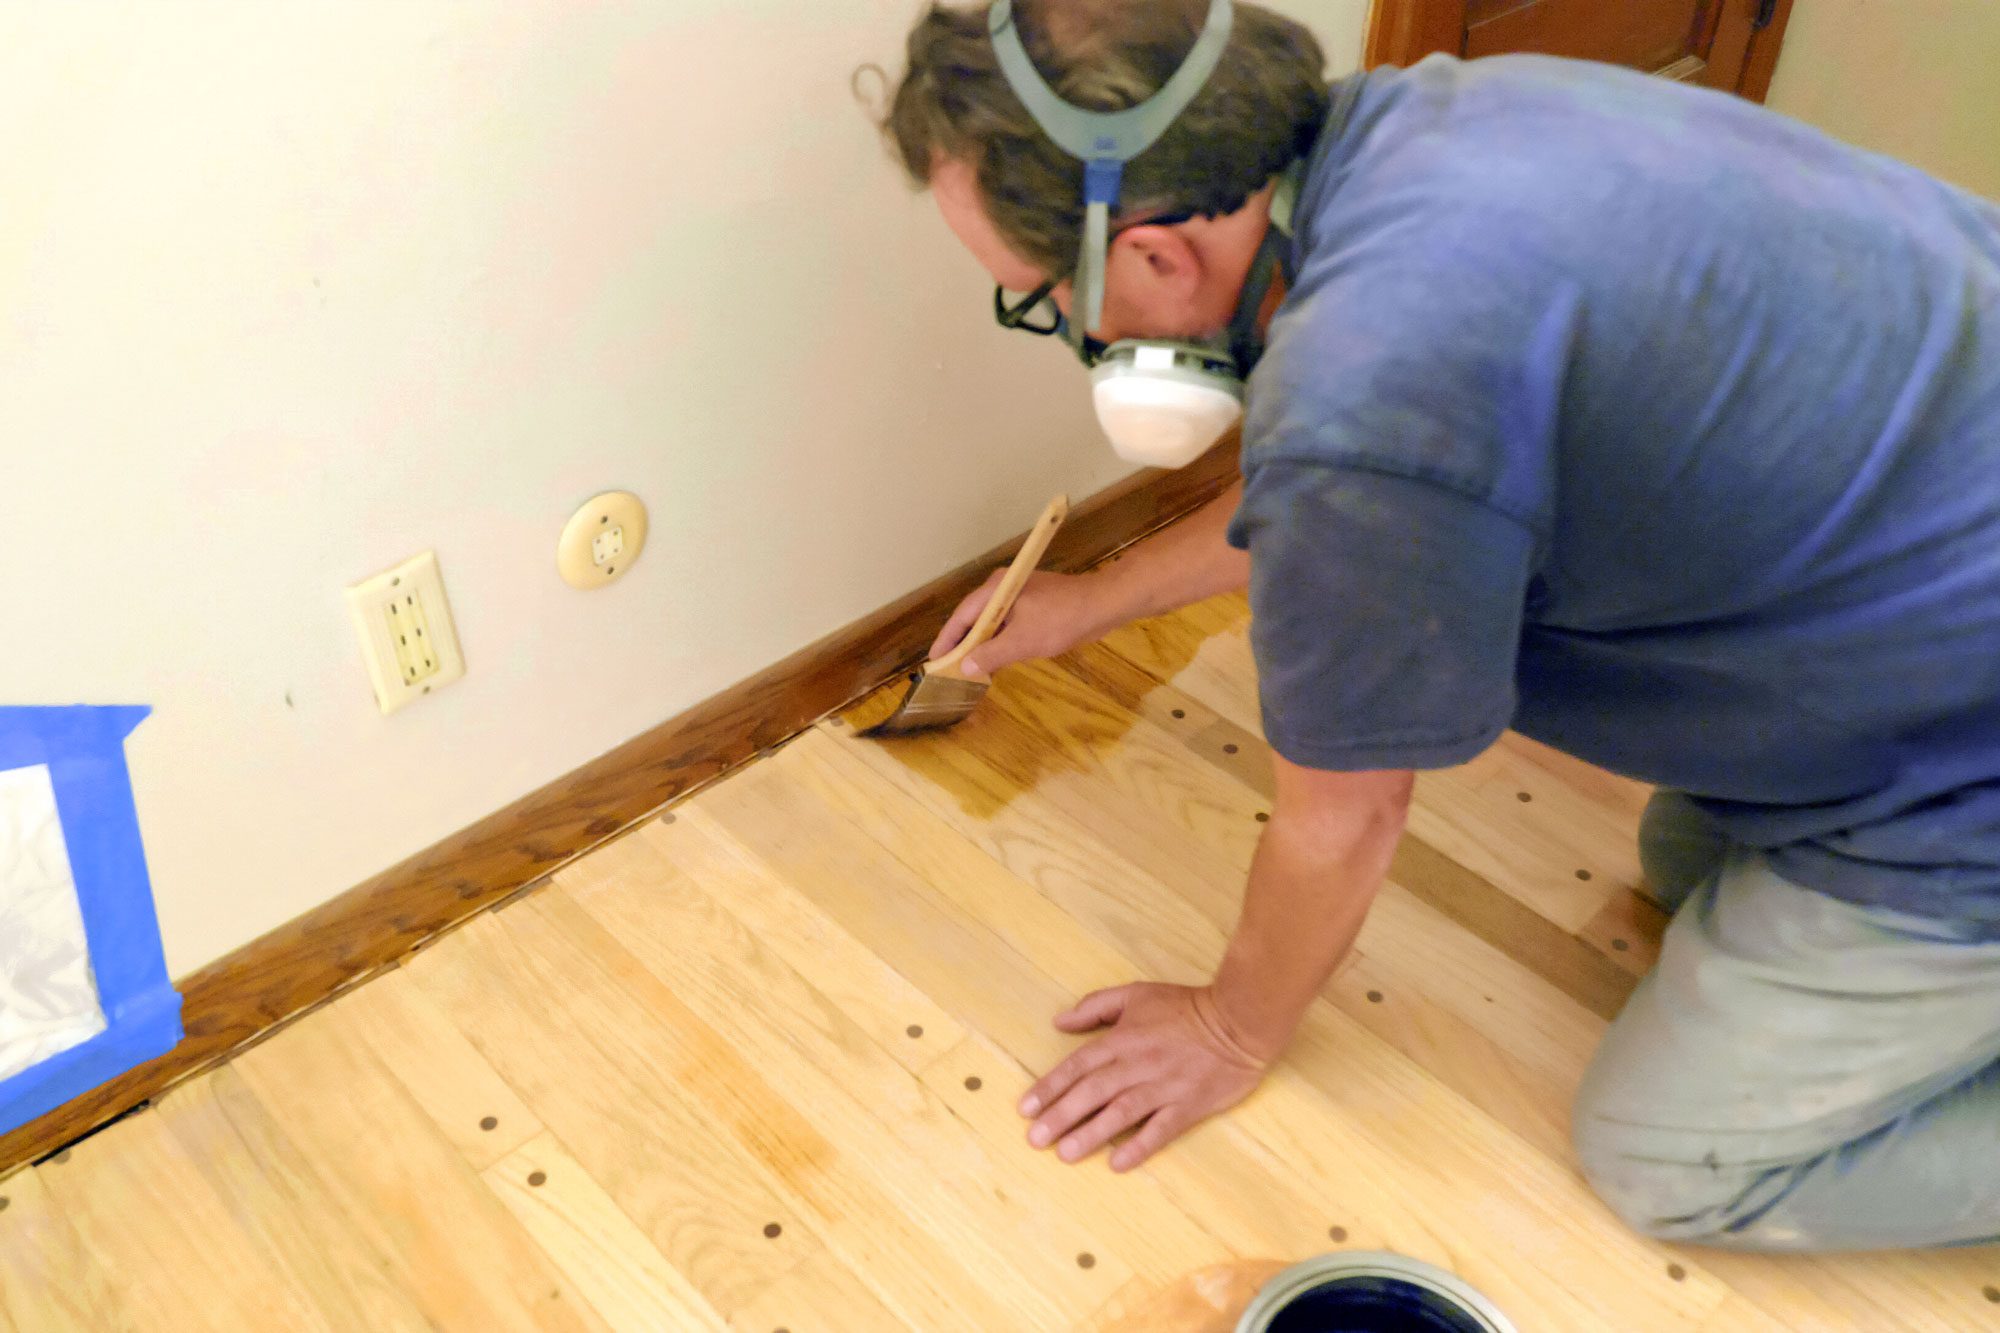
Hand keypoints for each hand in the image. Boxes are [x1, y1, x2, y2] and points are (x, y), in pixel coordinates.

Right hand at [929, 569, 1119, 676]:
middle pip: (973, 618)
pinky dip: (1000, 642)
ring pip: (991, 623)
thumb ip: (992, 654)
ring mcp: (1019, 596)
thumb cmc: (1062, 619)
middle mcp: (1002, 588)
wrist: (1103, 604)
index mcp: (996, 590)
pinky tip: (996, 660)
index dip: (946, 641)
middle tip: (947, 669)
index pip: (961, 617)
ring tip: (967, 670)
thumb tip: (966, 667)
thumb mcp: (1023, 641)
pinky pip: (1008, 625)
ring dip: (981, 645)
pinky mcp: (1033, 605)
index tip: (933, 662)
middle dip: (961, 644)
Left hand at [1020, 982, 1273, 1172]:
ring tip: (1065, 1154)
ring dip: (1091, 1134)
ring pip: (1120, 1113)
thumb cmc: (1186, 1007)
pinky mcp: (1188, 1105)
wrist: (1239, 1020)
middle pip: (1092, 1092)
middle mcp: (1138, 1064)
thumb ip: (1096, 1007)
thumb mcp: (1136, 995)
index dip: (1050, 1088)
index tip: (1026, 1109)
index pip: (1078, 1066)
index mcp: (1123, 1038)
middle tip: (1035, 1140)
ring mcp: (1164, 1087)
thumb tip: (1060, 1022)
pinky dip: (1139, 1146)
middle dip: (1061, 1116)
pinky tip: (1117, 1163)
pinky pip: (1160, 1130)